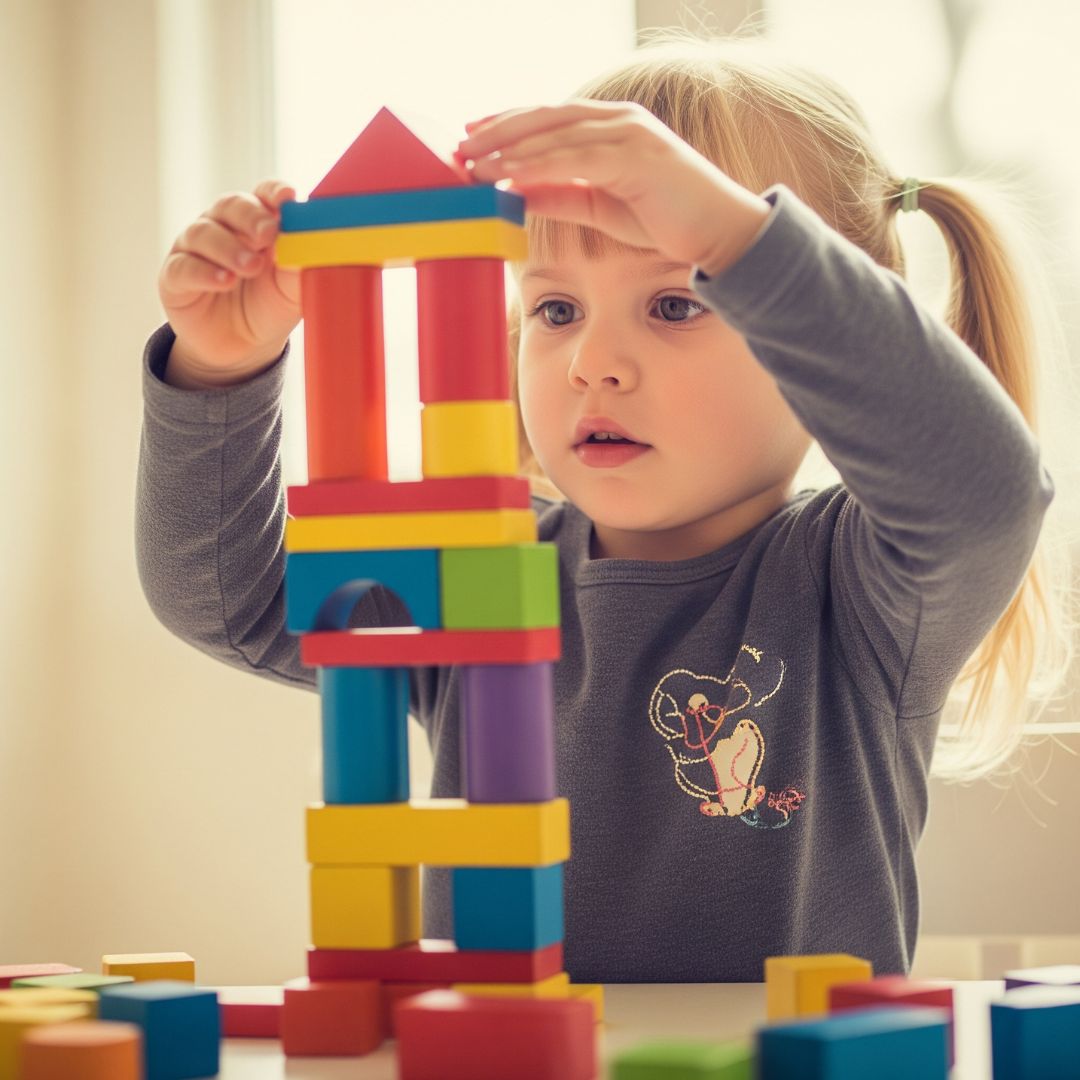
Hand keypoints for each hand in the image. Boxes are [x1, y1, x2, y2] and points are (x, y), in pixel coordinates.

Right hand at [159, 180, 301, 386]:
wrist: (243, 348)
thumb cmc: (270, 307)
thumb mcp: (292, 291)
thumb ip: (299, 267)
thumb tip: (312, 246)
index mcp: (257, 222)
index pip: (263, 195)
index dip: (273, 193)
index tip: (287, 199)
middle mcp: (223, 227)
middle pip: (231, 206)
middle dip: (250, 217)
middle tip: (267, 234)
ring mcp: (195, 249)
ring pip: (204, 234)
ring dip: (229, 248)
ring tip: (250, 266)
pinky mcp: (175, 276)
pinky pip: (183, 267)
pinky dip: (204, 272)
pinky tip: (224, 281)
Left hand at [456, 100, 769, 273]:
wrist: (719, 233)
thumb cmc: (667, 220)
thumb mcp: (601, 208)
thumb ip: (562, 195)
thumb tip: (517, 193)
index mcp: (613, 127)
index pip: (551, 117)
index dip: (510, 123)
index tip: (473, 135)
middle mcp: (620, 121)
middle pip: (547, 117)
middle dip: (500, 130)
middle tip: (460, 146)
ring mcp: (630, 134)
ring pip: (556, 133)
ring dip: (510, 148)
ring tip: (474, 164)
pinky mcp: (636, 156)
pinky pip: (575, 158)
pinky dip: (538, 165)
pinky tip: (509, 176)